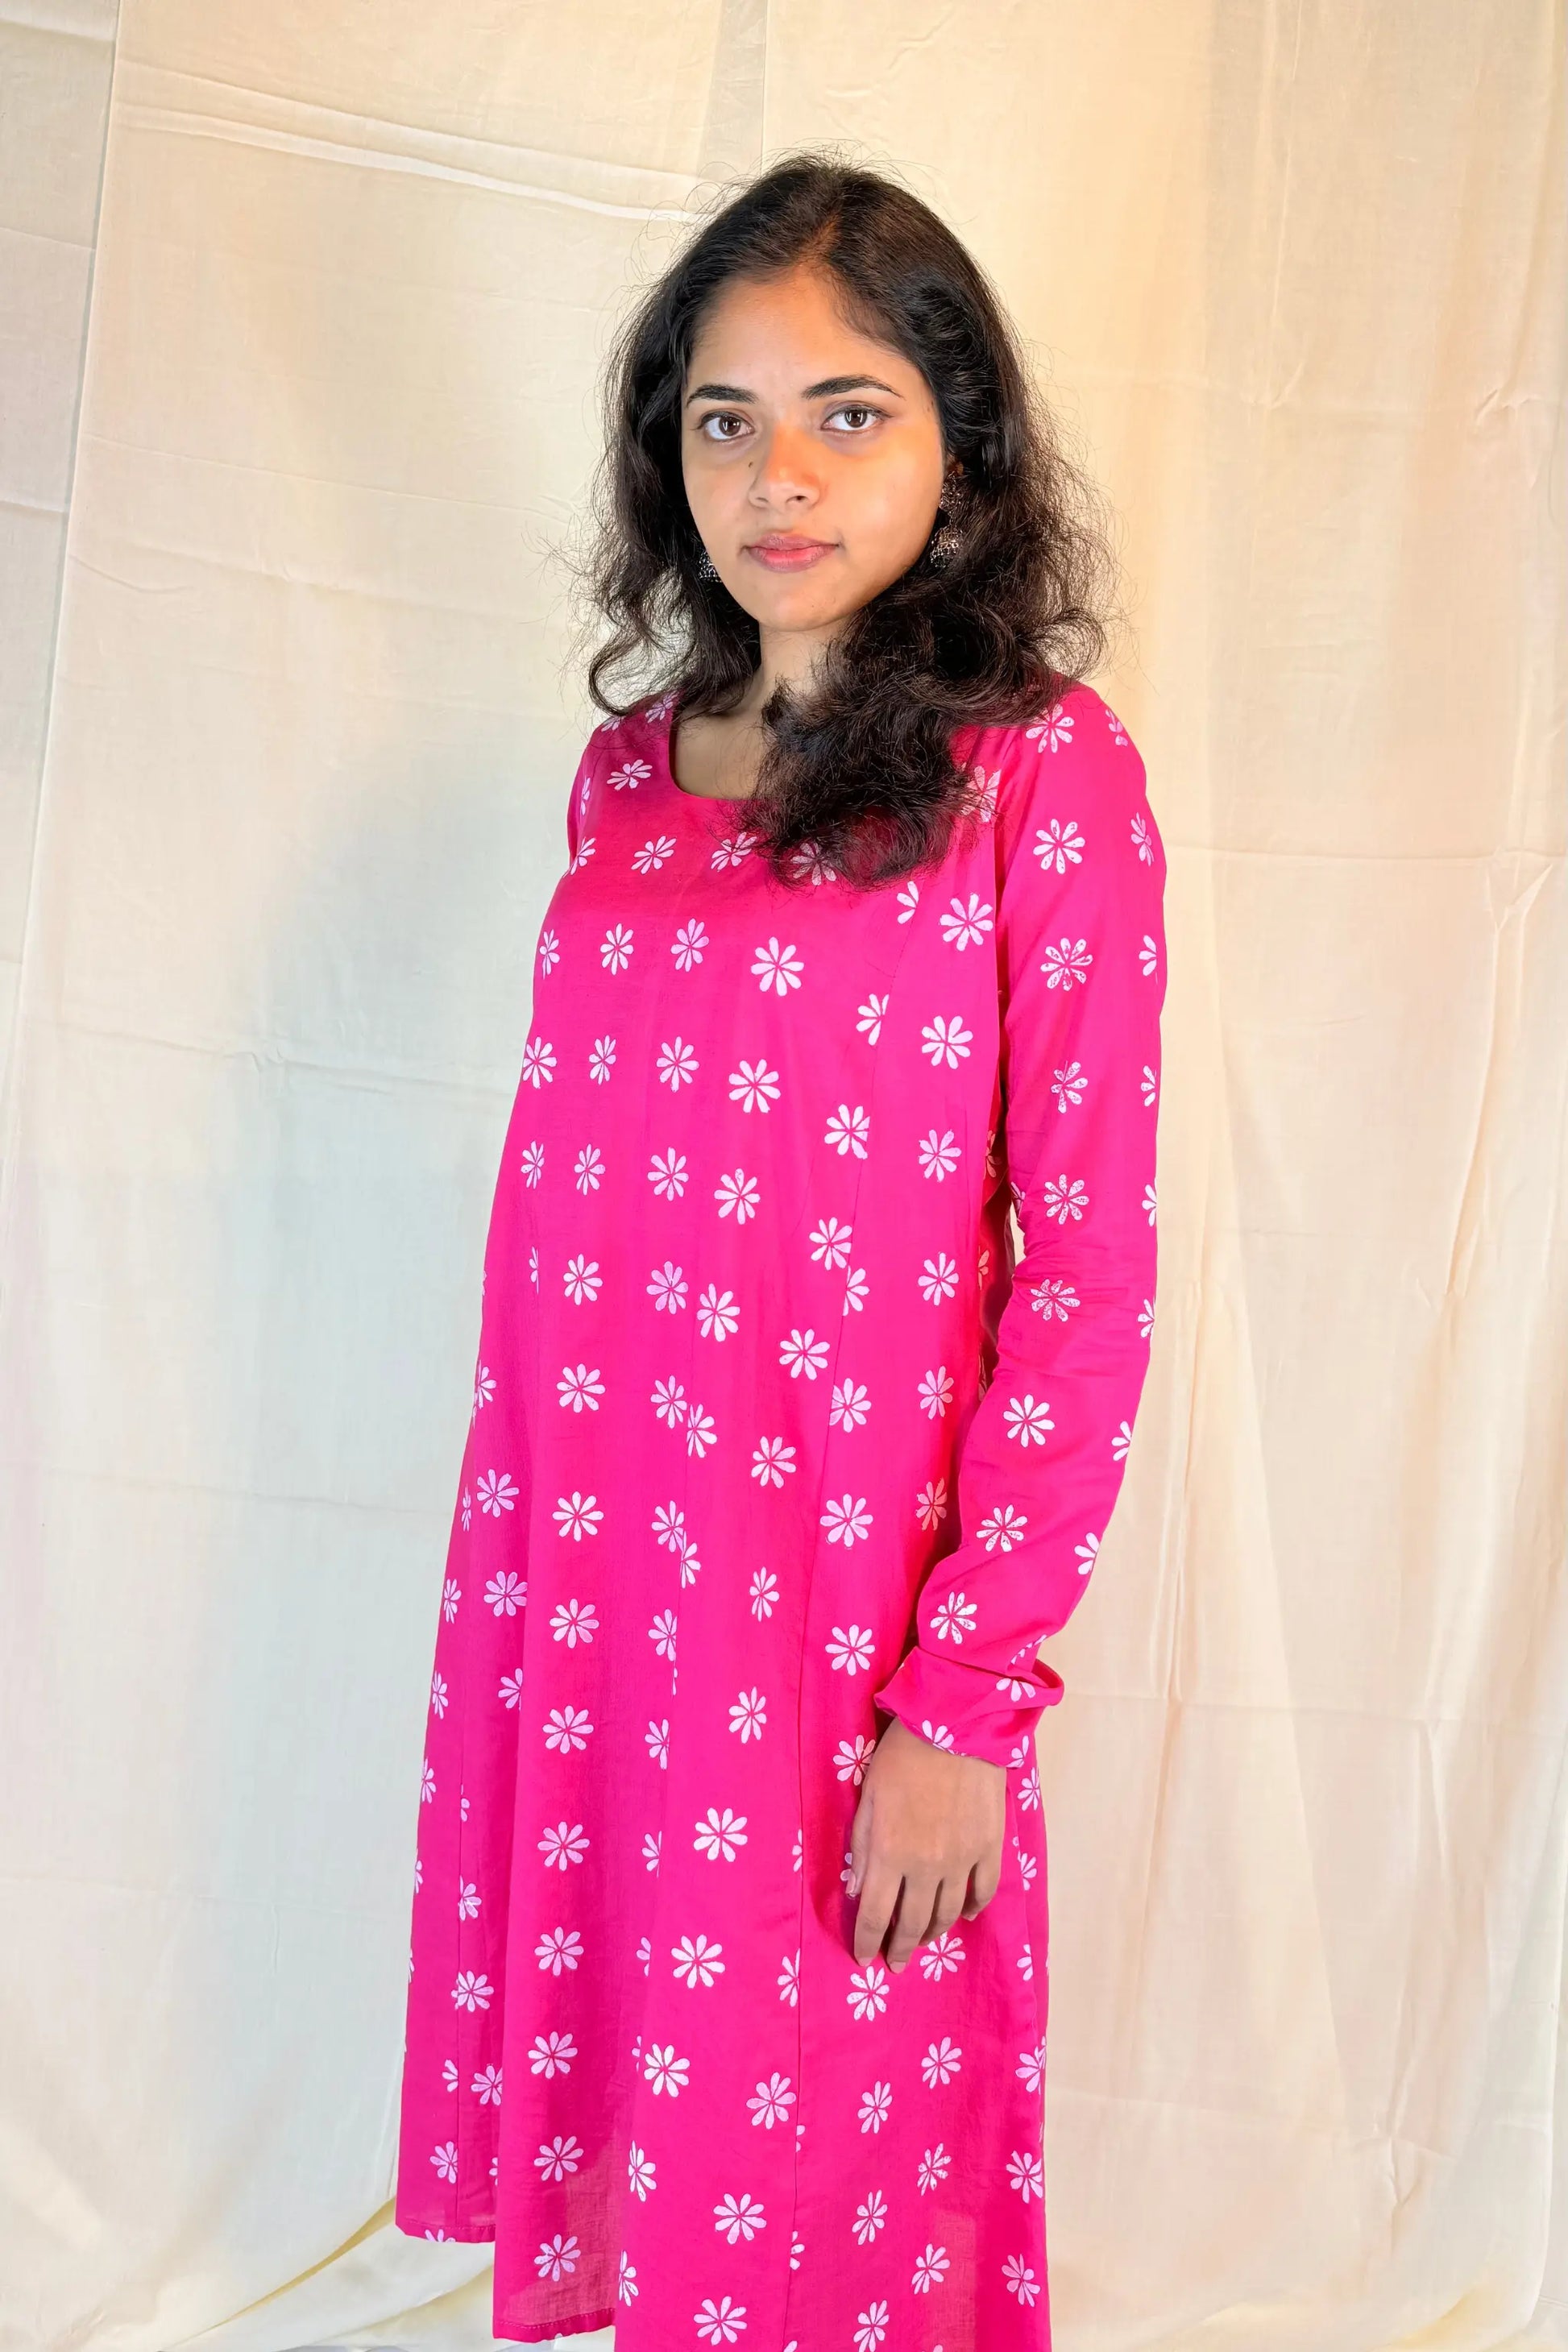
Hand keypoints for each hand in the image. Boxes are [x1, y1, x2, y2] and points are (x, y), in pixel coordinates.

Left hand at [848, 1716, 1006, 1970]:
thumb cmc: (902, 1755)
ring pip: (947, 1913)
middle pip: (912, 1923)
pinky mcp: (989, 1847)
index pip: (875, 1915)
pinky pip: (982, 1891)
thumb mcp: (868, 1798)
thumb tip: (860, 1890)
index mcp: (890, 1854)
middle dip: (900, 1948)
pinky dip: (972, 1908)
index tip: (864, 1959)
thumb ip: (862, 1847)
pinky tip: (964, 1914)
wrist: (955, 1726)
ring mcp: (962, 1860)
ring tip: (923, 1939)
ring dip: (932, 1931)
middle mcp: (926, 1866)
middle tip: (895, 1963)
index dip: (868, 1942)